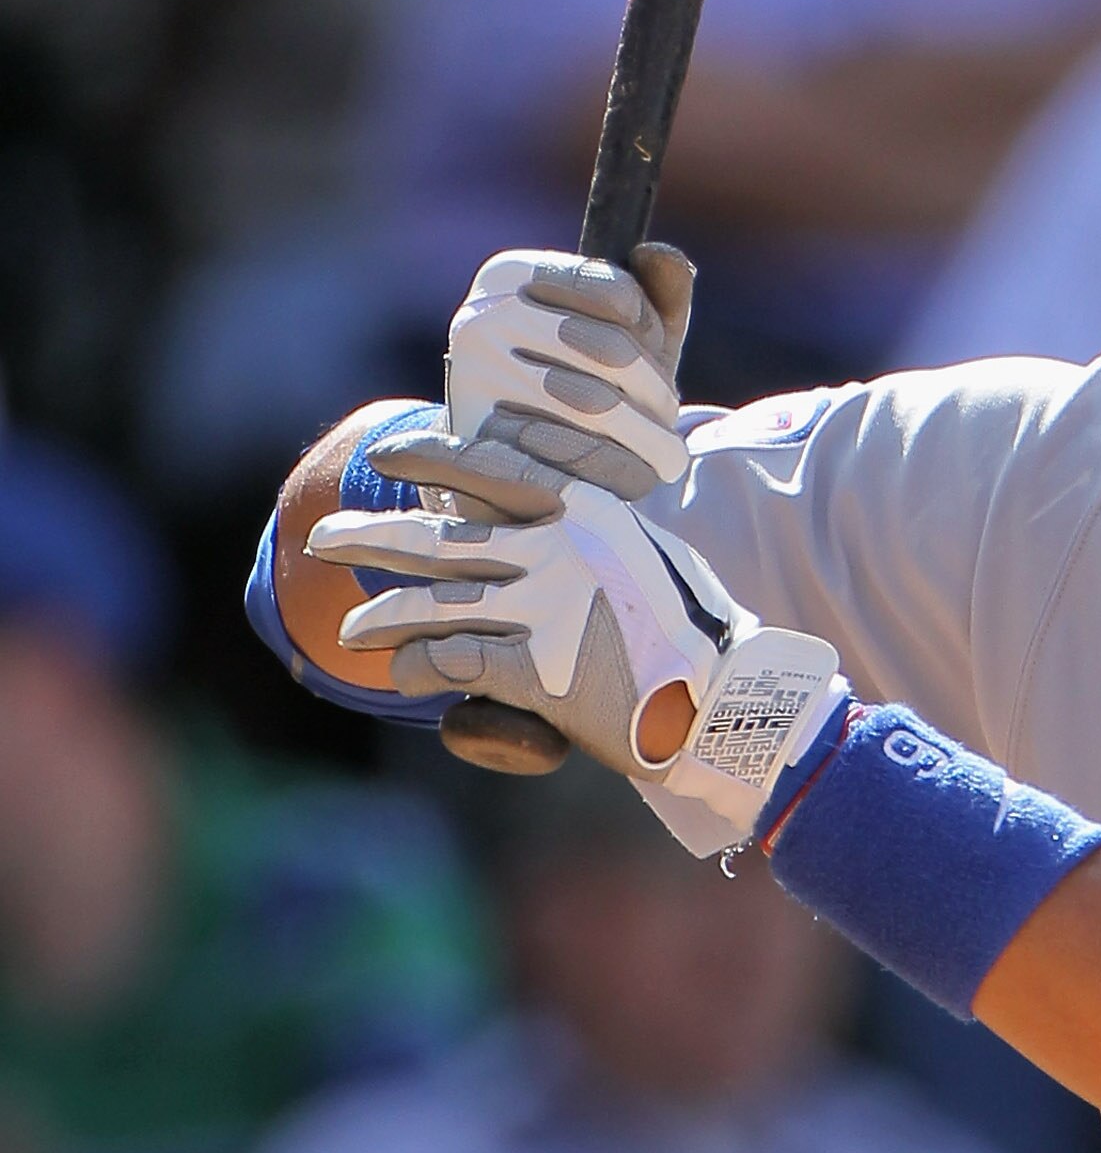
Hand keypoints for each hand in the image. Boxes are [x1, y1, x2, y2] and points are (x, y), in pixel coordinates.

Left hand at [313, 471, 845, 851]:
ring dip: (380, 617)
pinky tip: (400, 676)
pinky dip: (416, 668)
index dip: (427, 456)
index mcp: (585, 509)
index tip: (383, 454)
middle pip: (441, 536)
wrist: (726, 697)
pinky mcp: (534, 669)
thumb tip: (548, 514)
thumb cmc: (688, 630)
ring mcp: (542, 605)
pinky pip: (450, 661)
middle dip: (372, 538)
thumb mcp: (643, 553)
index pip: (488, 465)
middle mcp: (556, 548)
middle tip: (323, 539)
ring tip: (349, 632)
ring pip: (432, 602)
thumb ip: (589, 534)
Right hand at [446, 249, 694, 503]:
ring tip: (666, 453)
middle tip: (670, 416)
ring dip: (648, 434)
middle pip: (611, 350)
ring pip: (597, 405)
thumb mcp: (621, 336)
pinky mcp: (480, 441)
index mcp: (511, 274)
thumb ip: (653, 295)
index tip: (654, 355)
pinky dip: (617, 469)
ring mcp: (475, 377)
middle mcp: (481, 318)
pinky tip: (635, 476)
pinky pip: (572, 454)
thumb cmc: (578, 383)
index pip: (616, 291)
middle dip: (655, 389)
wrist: (504, 463)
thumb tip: (659, 255)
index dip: (651, 329)